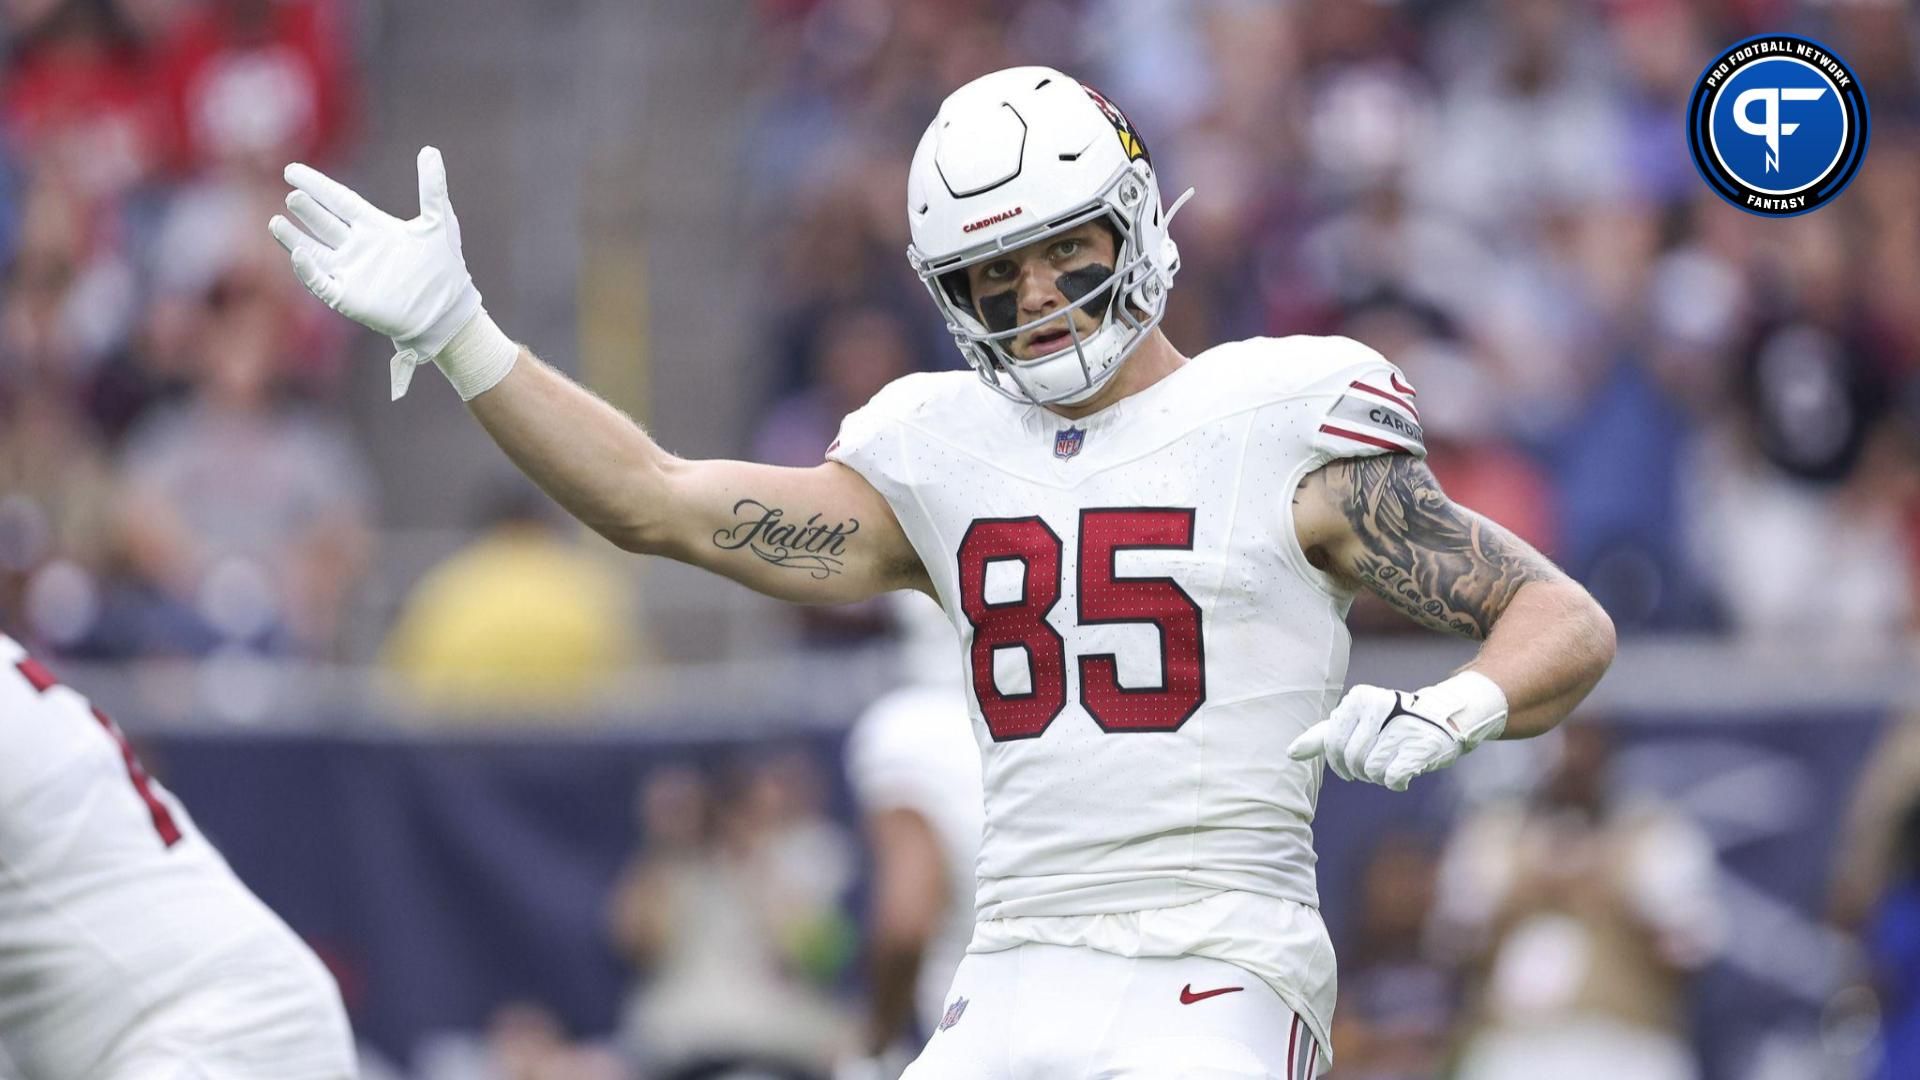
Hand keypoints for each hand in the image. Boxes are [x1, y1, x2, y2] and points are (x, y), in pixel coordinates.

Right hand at [270, 146, 489, 397]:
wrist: (449, 311)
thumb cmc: (444, 268)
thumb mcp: (439, 222)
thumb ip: (432, 187)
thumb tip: (430, 150)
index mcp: (374, 226)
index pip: (338, 200)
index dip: (316, 185)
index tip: (291, 170)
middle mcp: (357, 247)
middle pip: (323, 222)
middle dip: (307, 209)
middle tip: (293, 194)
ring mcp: (350, 272)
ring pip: (313, 250)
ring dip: (294, 238)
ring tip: (275, 222)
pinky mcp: (347, 297)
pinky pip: (320, 281)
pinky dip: (307, 270)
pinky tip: (298, 255)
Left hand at [1288, 672, 1507, 790]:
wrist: (1446, 718)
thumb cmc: (1393, 724)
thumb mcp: (1357, 722)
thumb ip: (1324, 736)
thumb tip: (1290, 753)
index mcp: (1359, 699)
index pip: (1332, 744)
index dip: (1338, 764)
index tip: (1349, 767)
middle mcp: (1378, 706)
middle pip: (1352, 759)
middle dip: (1360, 771)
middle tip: (1375, 766)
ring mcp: (1401, 726)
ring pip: (1372, 771)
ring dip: (1380, 777)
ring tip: (1392, 764)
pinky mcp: (1421, 746)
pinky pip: (1393, 778)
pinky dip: (1397, 782)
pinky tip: (1406, 771)